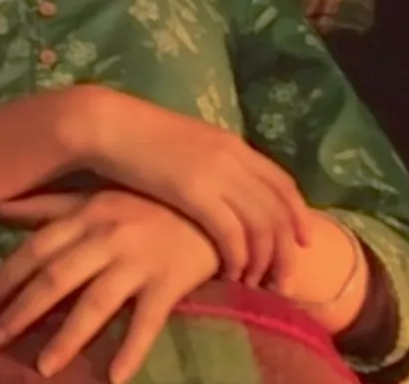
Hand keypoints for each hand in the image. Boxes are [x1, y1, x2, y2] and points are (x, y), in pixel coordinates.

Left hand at [0, 189, 217, 381]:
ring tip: (43, 367)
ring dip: (66, 338)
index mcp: (87, 215)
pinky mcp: (169, 282)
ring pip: (95, 304)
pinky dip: (131, 350)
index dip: (5, 276)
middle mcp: (107, 237)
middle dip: (22, 311)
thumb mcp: (97, 194)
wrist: (215, 206)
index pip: (36, 249)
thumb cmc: (151, 201)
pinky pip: (147, 322)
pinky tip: (114, 378)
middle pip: (56, 279)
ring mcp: (139, 261)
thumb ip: (48, 205)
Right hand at [65, 86, 308, 286]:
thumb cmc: (137, 138)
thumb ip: (212, 164)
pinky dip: (237, 258)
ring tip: (254, 282)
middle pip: (279, 210)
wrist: (106, 125)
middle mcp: (234, 158)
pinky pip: (232, 233)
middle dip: (287, 250)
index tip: (303, 244)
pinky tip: (230, 273)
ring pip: (261, 226)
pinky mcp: (194, 193)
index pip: (283, 184)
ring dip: (262, 260)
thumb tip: (224, 193)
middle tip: (284, 279)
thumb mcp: (188, 146)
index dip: (299, 216)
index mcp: (234, 145)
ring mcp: (216, 174)